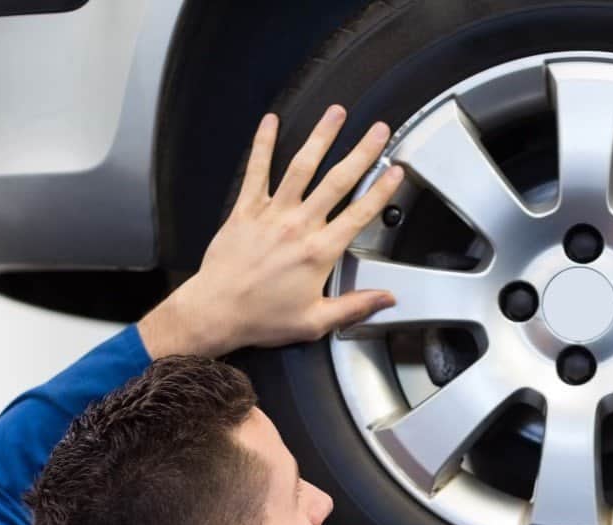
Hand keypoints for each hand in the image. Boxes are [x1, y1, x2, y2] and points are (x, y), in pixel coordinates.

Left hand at [141, 107, 403, 358]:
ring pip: (301, 167)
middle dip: (362, 152)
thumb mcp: (315, 321)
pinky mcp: (246, 210)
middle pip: (337, 181)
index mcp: (319, 252)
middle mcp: (298, 226)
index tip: (396, 172)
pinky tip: (270, 123)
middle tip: (378, 131)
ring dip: (321, 137)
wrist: (216, 312)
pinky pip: (256, 170)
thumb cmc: (262, 318)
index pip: (359, 214)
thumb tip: (386, 300)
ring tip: (336, 114)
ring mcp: (271, 214)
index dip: (381, 190)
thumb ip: (355, 306)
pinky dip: (263, 144)